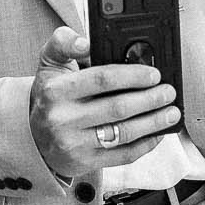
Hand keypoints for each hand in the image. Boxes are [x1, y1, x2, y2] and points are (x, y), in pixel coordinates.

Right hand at [28, 27, 180, 179]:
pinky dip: (145, 144)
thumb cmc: (50, 97)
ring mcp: (74, 144)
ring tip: (170, 112)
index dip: (132, 76)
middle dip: (150, 99)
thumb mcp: (49, 64)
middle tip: (168, 92)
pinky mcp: (85, 163)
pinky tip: (157, 134)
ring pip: (123, 133)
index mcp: (55, 90)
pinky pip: (123, 155)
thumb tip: (85, 41)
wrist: (34, 138)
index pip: (101, 79)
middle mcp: (62, 118)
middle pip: (117, 107)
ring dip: (154, 122)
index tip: (153, 74)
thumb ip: (64, 42)